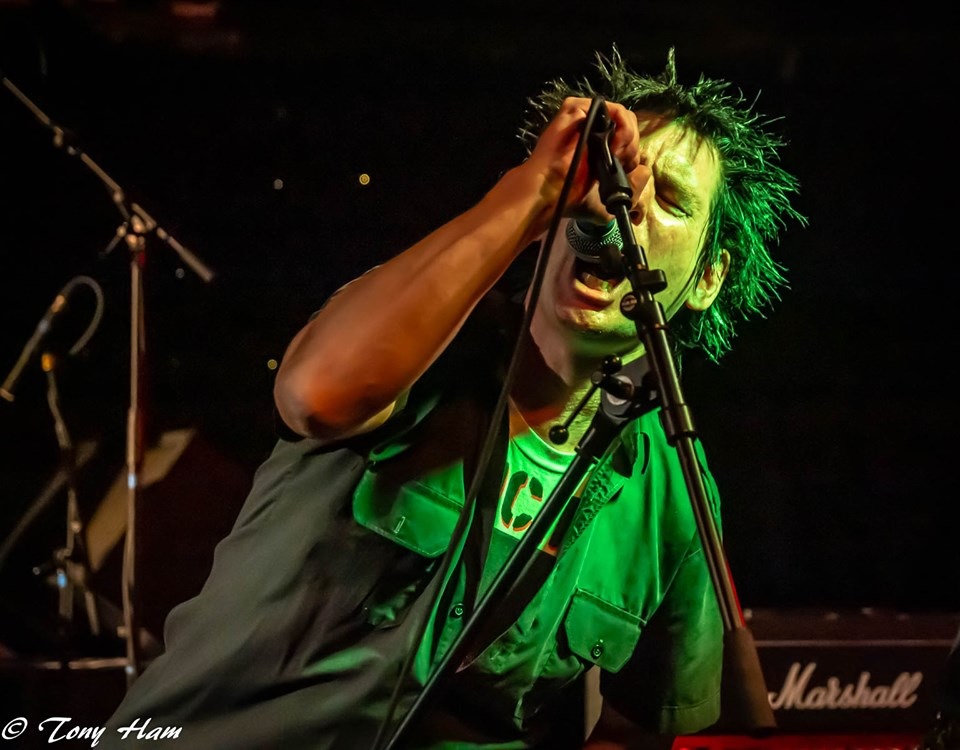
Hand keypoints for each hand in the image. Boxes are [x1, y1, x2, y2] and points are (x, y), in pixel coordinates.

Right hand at [523, 97, 641, 222]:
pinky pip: (608, 108)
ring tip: (616, 156)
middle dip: (632, 144)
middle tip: (622, 163)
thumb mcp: (611, 197)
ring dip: (627, 135)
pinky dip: (619, 125)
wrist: (551, 191)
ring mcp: (584, 118)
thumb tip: (644, 167)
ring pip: (621, 113)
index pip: (628, 135)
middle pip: (628, 122)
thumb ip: (633, 184)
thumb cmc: (572, 195)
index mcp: (600, 145)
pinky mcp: (575, 109)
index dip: (633, 151)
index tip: (626, 169)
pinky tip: (612, 146)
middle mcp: (593, 128)